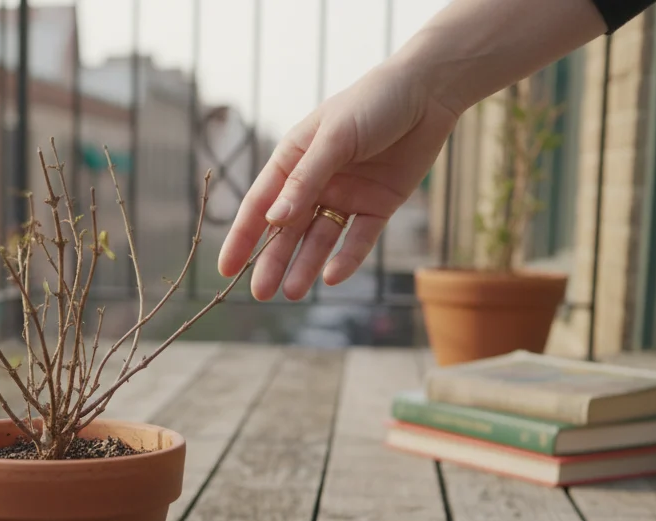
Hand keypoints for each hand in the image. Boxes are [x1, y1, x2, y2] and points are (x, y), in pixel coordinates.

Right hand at [217, 58, 458, 299]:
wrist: (429, 91)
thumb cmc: (373, 103)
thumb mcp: (333, 138)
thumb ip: (305, 180)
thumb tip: (273, 219)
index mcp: (293, 160)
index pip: (260, 204)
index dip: (242, 237)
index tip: (226, 269)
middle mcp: (315, 182)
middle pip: (287, 230)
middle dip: (272, 261)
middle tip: (259, 294)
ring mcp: (345, 196)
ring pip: (319, 239)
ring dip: (305, 266)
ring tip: (292, 293)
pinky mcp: (377, 206)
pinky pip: (358, 239)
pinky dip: (345, 258)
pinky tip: (331, 277)